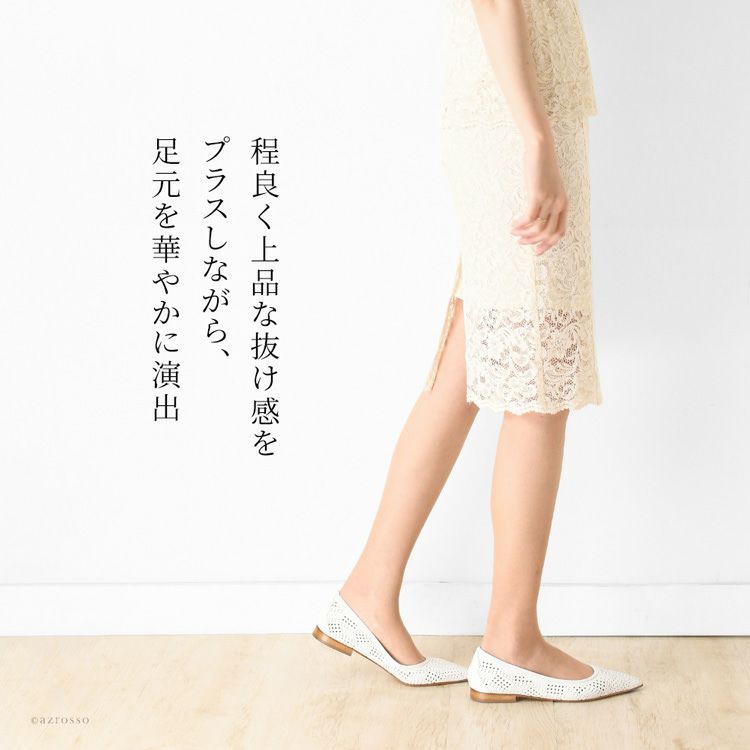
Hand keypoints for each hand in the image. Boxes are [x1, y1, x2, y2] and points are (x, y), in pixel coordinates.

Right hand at [510, 139, 567, 255]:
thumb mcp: (550, 189)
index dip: (548, 245)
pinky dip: (520, 225)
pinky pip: (529, 218)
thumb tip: (535, 221)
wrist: (541, 150)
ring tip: (514, 233)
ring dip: (524, 234)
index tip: (536, 251)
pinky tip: (513, 225)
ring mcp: (549, 200)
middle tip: (520, 243)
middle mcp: (559, 204)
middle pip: (548, 234)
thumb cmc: (542, 169)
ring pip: (538, 228)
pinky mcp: (537, 195)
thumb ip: (547, 204)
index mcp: (564, 205)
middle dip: (533, 242)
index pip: (559, 233)